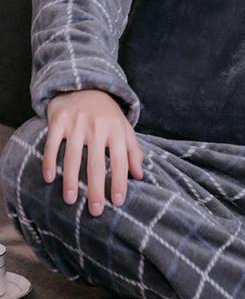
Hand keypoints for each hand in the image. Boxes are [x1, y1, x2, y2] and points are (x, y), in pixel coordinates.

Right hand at [43, 88, 144, 215]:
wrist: (85, 87)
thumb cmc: (108, 115)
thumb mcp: (125, 130)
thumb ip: (133, 152)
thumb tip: (140, 176)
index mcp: (116, 131)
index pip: (120, 161)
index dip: (119, 182)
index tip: (118, 202)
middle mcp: (98, 128)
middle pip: (96, 163)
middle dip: (96, 189)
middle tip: (96, 211)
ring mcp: (77, 124)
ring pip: (73, 157)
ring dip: (70, 181)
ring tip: (71, 201)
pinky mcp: (59, 121)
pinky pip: (52, 144)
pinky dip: (50, 162)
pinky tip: (49, 179)